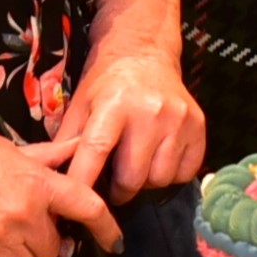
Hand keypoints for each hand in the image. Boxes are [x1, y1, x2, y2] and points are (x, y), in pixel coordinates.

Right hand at [0, 113, 121, 256]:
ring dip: (13, 256)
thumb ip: (49, 157)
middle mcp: (24, 212)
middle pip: (50, 248)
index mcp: (38, 183)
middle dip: (38, 240)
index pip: (88, 207)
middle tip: (16, 223)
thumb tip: (80, 146)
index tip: (114, 243)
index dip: (106, 229)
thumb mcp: (13, 150)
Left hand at [45, 47, 206, 197]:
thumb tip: (58, 182)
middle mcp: (151, 112)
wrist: (144, 53)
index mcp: (114, 104)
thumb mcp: (81, 105)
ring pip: (160, 179)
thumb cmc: (107, 84)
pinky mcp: (198, 127)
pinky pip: (185, 173)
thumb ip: (68, 142)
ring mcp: (179, 120)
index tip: (76, 203)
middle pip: (132, 177)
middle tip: (112, 184)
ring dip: (145, 182)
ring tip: (136, 167)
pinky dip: (170, 175)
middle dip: (118, 190)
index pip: (96, 152)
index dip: (84, 182)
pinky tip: (158, 159)